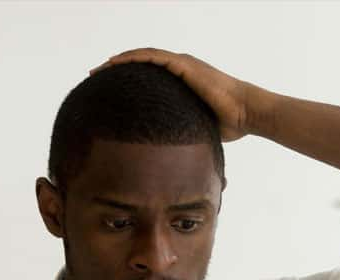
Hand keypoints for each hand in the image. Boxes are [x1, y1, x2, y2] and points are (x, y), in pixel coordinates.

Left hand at [91, 48, 266, 141]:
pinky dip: (134, 58)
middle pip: (140, 64)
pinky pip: (154, 58)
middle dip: (115, 69)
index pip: (147, 77)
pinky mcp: (184, 66)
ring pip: (143, 57)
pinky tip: (115, 62)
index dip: (125, 80)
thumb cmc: (225, 125)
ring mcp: (182, 65)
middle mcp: (179, 69)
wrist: (246, 114)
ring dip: (118, 61)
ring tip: (97, 70)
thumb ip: (176, 135)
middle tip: (93, 77)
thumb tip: (164, 162)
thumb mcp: (192, 129)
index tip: (104, 90)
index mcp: (180, 82)